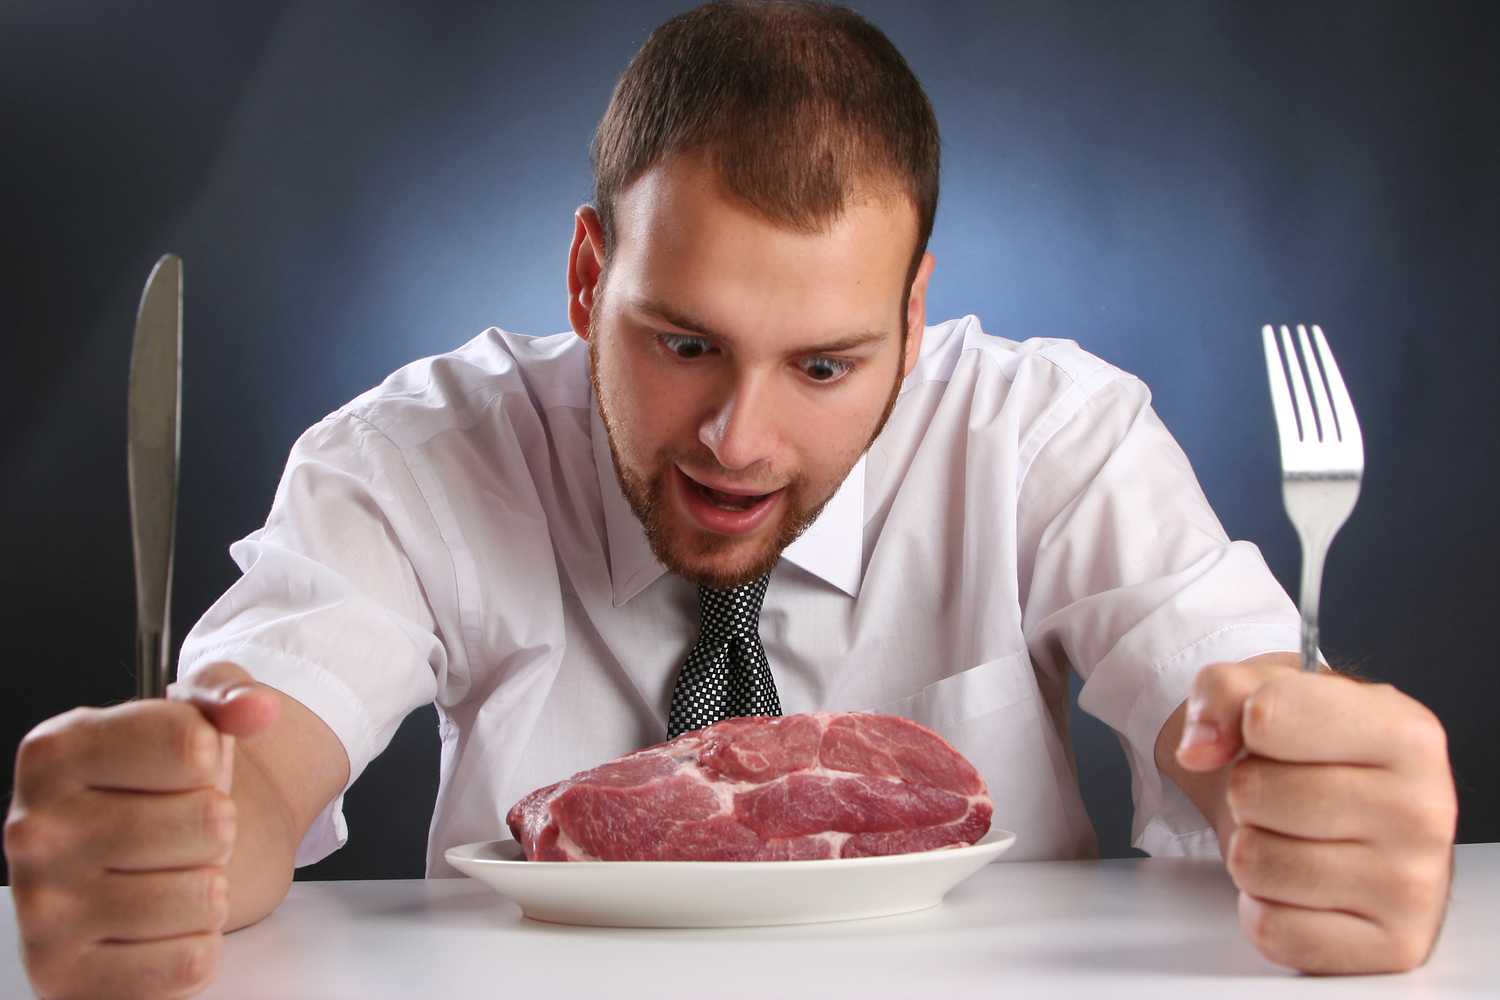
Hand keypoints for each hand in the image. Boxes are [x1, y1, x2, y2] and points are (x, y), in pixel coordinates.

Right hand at [5, 664, 280, 999]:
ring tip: (172, 873)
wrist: (135, 859)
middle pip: (209, 822)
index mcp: (54, 753)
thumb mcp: (191, 719)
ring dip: (209, 887)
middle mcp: (32, 830)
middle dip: (218, 826)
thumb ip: (228, 699)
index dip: (213, 757)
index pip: (192, 747)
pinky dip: (196, 945)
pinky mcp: (65, 976)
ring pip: (205, 895)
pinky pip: (190, 962)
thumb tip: (257, 709)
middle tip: (182, 829)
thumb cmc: (161, 783)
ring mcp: (43, 908)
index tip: (189, 764)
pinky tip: (161, 925)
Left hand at [1170, 654, 1456, 973]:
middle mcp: (1424, 809)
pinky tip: (1301, 887)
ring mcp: (1413, 885)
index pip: (1268, 715)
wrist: (1353, 819)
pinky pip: (1270, 928)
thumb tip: (1199, 748)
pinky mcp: (1389, 947)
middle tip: (1283, 794)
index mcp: (1405, 732)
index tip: (1264, 731)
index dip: (1244, 724)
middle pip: (1252, 792)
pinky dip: (1265, 908)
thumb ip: (1223, 690)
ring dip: (1252, 851)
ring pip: (1254, 862)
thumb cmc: (1315, 754)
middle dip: (1246, 791)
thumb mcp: (1271, 691)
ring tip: (1292, 836)